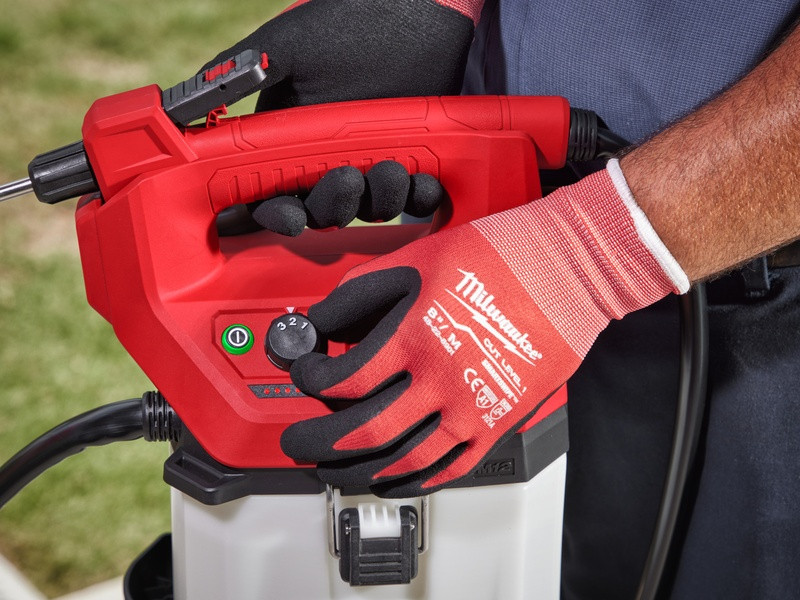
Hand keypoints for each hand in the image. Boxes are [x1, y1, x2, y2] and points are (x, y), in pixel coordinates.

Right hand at [206, 0, 479, 234]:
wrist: (419, 10)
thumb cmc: (351, 22)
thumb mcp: (287, 46)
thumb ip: (239, 76)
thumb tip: (184, 108)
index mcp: (291, 138)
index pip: (272, 192)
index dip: (276, 212)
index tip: (288, 216)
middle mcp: (328, 157)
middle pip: (319, 210)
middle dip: (330, 207)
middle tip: (345, 181)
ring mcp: (372, 161)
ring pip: (366, 210)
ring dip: (377, 199)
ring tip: (392, 168)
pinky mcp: (414, 160)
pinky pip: (414, 199)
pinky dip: (419, 196)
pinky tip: (424, 178)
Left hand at [281, 160, 688, 496]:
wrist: (567, 268)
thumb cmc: (499, 257)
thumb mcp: (417, 259)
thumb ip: (362, 291)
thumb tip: (322, 319)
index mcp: (414, 337)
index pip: (343, 378)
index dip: (312, 381)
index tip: (305, 376)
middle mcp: (440, 381)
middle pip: (363, 432)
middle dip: (319, 441)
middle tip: (299, 442)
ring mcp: (472, 409)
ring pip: (403, 461)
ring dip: (359, 471)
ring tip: (335, 471)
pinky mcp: (498, 422)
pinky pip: (451, 468)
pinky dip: (416, 482)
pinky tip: (395, 481)